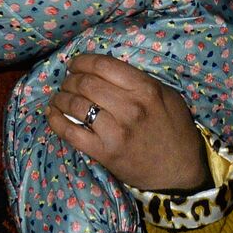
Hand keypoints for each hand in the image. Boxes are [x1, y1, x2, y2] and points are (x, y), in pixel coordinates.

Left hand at [45, 53, 206, 190]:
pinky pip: (70, 132)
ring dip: (60, 98)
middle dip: (69, 80)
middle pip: (85, 83)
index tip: (74, 64)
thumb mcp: (166, 97)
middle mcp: (130, 108)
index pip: (103, 65)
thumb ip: (138, 81)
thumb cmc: (174, 130)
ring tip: (59, 98)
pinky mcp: (104, 152)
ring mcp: (116, 131)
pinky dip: (56, 121)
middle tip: (67, 83)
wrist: (180, 170)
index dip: (82, 61)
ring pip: (75, 104)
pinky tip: (52, 114)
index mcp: (146, 89)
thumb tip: (104, 69)